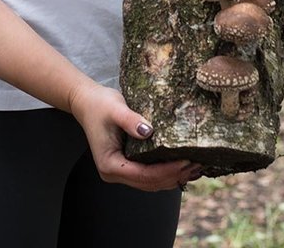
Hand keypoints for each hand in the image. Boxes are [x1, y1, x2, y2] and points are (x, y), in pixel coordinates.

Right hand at [68, 81, 201, 190]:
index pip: (144, 175)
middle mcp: (114, 173)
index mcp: (110, 165)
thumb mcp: (115, 109)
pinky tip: (181, 165)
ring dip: (173, 177)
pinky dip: (165, 172)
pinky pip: (149, 175)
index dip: (167, 171)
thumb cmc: (99, 104)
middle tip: (197, 164)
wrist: (86, 101)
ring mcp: (120, 171)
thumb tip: (149, 131)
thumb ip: (131, 120)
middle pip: (150, 183)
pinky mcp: (126, 165)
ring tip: (195, 167)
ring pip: (151, 183)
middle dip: (174, 176)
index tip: (187, 160)